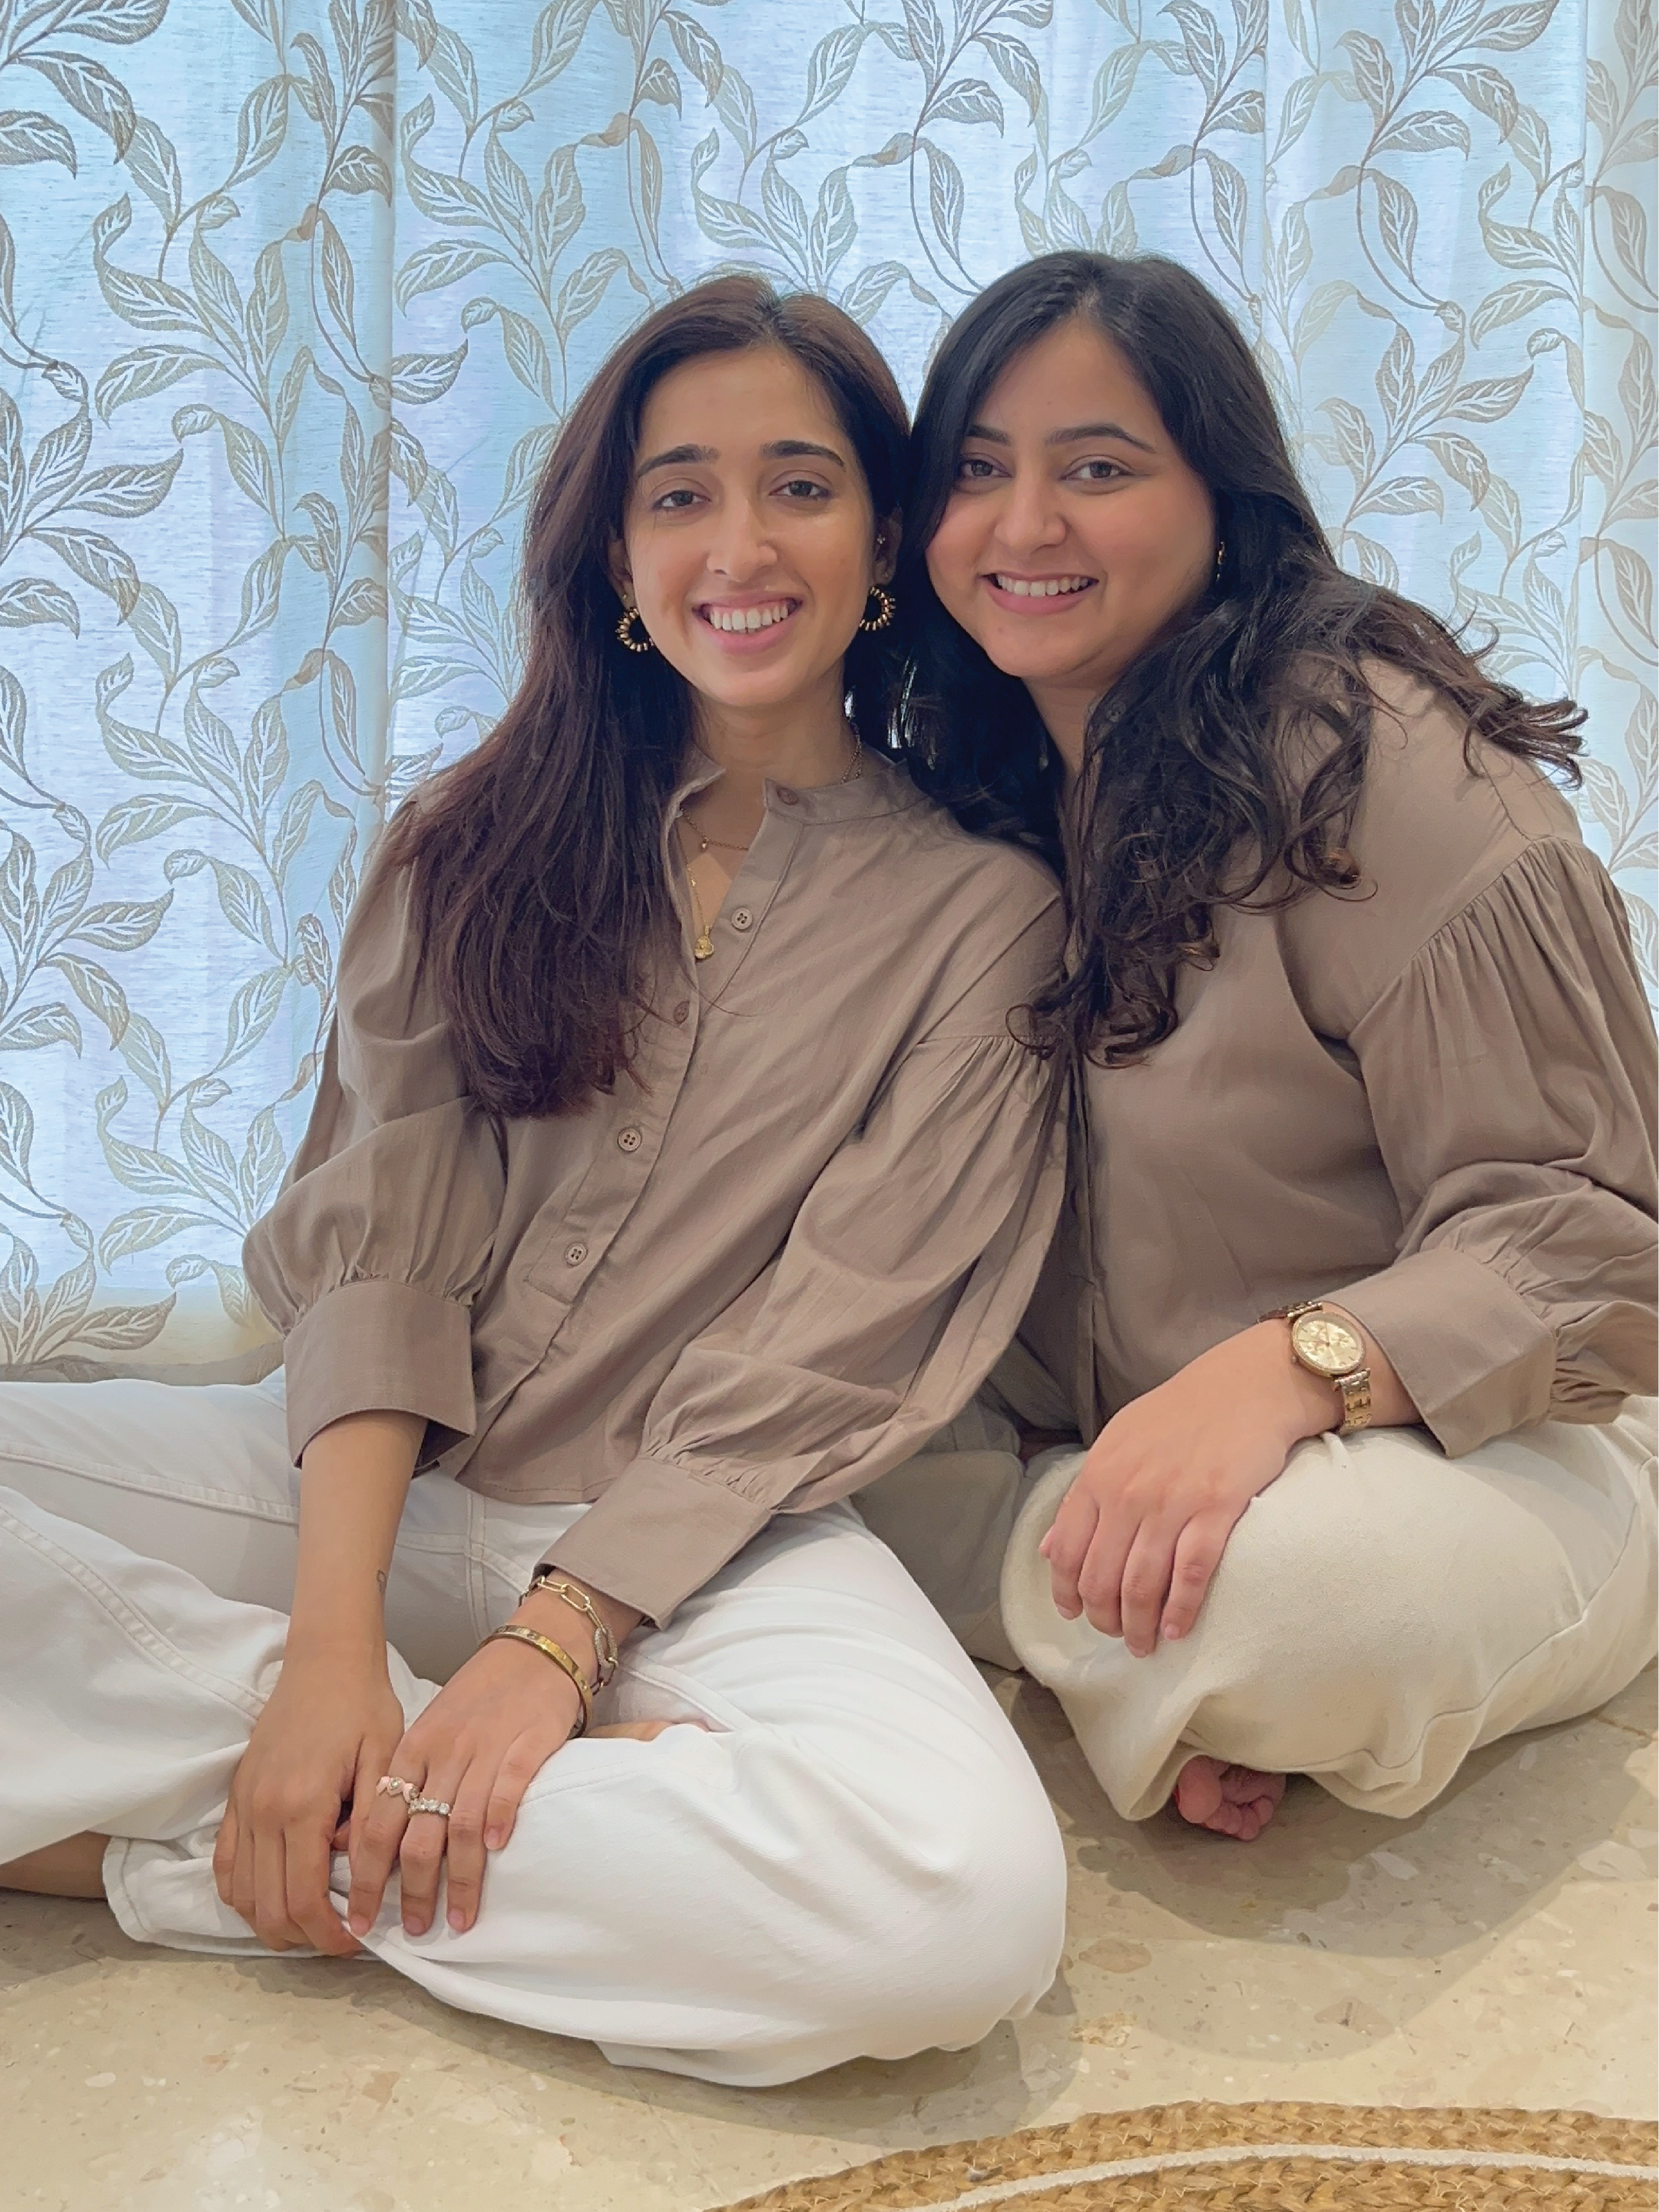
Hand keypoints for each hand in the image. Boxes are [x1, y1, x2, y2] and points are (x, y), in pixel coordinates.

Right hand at [213, 1650, 405, 1954]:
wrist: (325, 1662)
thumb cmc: (363, 1706)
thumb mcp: (385, 1760)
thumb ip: (372, 1824)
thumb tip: (366, 1885)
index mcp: (302, 1805)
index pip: (305, 1898)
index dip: (330, 1935)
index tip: (358, 1941)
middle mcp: (263, 1813)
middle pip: (270, 1908)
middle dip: (305, 1937)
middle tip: (340, 1936)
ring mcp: (242, 1806)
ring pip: (242, 1895)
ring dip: (273, 1921)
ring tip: (313, 1920)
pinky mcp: (234, 1799)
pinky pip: (225, 1866)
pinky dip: (244, 1894)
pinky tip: (275, 1894)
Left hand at [346, 1633, 582, 1939]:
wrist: (533, 1651)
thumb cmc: (479, 1698)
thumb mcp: (431, 1731)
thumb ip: (409, 1779)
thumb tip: (379, 1845)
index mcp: (413, 1751)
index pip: (377, 1823)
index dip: (367, 1876)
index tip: (362, 1918)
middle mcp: (444, 1753)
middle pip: (417, 1834)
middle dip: (411, 1891)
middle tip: (412, 1931)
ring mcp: (485, 1748)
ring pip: (461, 1825)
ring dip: (458, 1879)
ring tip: (458, 1918)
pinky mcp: (527, 1742)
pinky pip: (508, 1786)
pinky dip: (500, 1819)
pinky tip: (499, 1849)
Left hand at [1041, 1322, 1337, 1656]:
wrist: (1248, 1384)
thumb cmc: (1183, 1413)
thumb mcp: (1119, 1440)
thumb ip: (1084, 1494)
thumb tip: (1048, 1547)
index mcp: (1099, 1474)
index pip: (1066, 1549)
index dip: (1066, 1592)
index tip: (1075, 1614)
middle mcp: (1128, 1492)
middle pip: (1101, 1576)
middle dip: (1104, 1617)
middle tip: (1115, 1635)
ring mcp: (1171, 1502)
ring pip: (1142, 1584)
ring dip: (1138, 1625)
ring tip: (1142, 1645)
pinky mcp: (1216, 1509)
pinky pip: (1191, 1574)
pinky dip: (1181, 1610)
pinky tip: (1177, 1630)